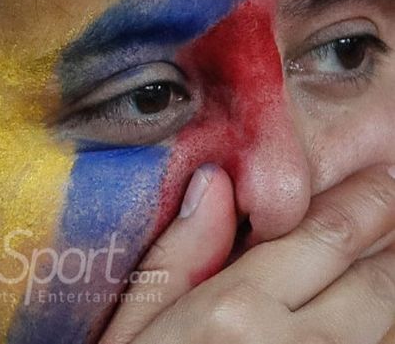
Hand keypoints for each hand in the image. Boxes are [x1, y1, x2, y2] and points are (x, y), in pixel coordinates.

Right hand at [100, 164, 394, 343]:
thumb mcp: (132, 327)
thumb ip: (176, 255)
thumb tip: (213, 183)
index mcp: (233, 312)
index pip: (323, 236)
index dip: (365, 200)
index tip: (387, 175)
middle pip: (377, 280)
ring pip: (390, 323)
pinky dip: (382, 328)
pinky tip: (374, 314)